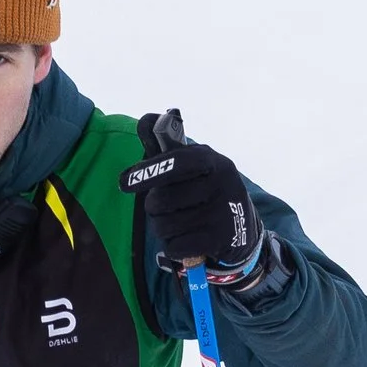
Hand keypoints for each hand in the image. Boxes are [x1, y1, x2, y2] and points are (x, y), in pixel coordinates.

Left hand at [122, 111, 276, 290]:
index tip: (124, 182)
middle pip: (161, 200)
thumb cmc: (206, 191)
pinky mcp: (220, 240)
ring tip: (179, 224)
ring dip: (163, 229)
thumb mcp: (194, 166)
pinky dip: (175, 247)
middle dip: (154, 208)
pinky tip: (188, 241)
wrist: (243, 229)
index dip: (149, 171)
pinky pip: (175, 247)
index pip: (177, 162)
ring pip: (165, 226)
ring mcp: (223, 213)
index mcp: (213, 161)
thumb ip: (167, 147)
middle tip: (165, 208)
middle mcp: (222, 184)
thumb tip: (145, 120)